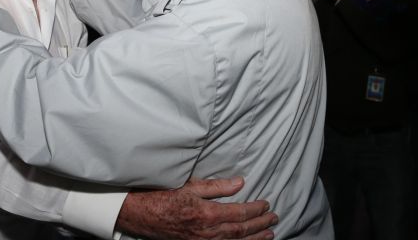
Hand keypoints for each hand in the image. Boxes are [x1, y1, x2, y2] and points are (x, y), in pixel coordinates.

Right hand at [116, 177, 277, 239]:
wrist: (142, 215)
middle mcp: (208, 232)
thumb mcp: (190, 186)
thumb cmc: (163, 196)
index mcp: (208, 213)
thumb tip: (240, 182)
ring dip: (255, 239)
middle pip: (242, 230)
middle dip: (261, 224)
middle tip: (274, 218)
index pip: (240, 212)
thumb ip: (217, 186)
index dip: (256, 209)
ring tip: (269, 234)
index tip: (267, 203)